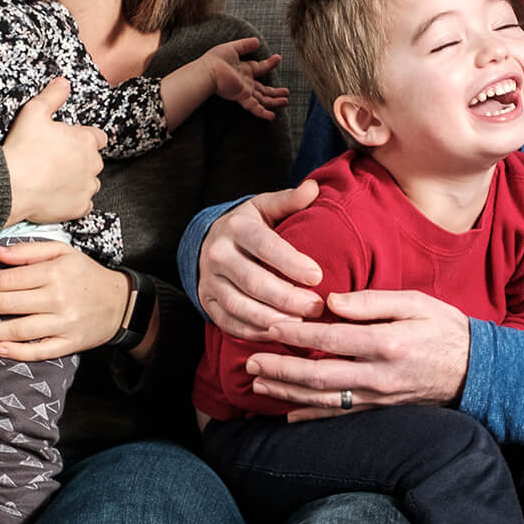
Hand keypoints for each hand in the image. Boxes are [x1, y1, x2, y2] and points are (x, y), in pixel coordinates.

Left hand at [0, 241, 127, 359]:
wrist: (121, 303)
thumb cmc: (86, 275)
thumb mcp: (64, 253)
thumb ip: (30, 250)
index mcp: (55, 272)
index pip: (9, 280)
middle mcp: (58, 298)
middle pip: (9, 303)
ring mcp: (64, 323)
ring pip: (20, 329)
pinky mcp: (70, 343)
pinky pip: (41, 350)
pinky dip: (19, 351)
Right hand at [2, 77, 106, 225]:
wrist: (12, 184)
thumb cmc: (23, 148)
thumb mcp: (34, 112)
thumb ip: (52, 96)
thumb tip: (64, 83)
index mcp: (86, 140)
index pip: (98, 138)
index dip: (84, 139)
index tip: (69, 143)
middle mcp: (93, 164)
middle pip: (93, 160)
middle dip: (79, 160)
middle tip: (55, 161)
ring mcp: (87, 187)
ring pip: (89, 182)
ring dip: (78, 180)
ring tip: (53, 179)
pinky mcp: (80, 207)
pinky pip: (83, 203)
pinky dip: (73, 200)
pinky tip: (56, 195)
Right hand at [199, 180, 325, 339]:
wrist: (210, 241)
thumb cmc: (250, 225)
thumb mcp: (265, 207)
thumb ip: (289, 200)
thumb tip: (313, 188)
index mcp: (236, 227)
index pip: (264, 246)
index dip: (290, 262)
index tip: (317, 276)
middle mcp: (217, 253)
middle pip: (253, 281)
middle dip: (286, 297)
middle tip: (316, 307)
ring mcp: (209, 279)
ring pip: (239, 305)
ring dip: (270, 318)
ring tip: (300, 325)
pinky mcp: (206, 300)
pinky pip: (227, 322)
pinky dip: (252, 332)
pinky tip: (277, 335)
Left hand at [205, 37, 288, 120]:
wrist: (207, 70)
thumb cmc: (215, 59)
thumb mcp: (233, 48)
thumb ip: (245, 45)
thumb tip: (257, 41)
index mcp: (243, 70)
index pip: (259, 68)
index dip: (269, 64)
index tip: (278, 58)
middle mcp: (245, 82)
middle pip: (263, 89)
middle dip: (275, 91)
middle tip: (287, 92)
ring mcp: (244, 91)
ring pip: (262, 99)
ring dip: (274, 101)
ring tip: (285, 102)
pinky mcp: (241, 96)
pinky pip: (254, 106)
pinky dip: (263, 112)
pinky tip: (271, 116)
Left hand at [245, 289, 470, 421]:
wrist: (478, 370)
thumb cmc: (445, 328)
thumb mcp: (415, 302)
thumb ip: (372, 302)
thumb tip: (332, 302)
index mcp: (386, 344)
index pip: (330, 338)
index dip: (296, 333)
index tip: (270, 326)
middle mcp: (379, 376)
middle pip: (319, 376)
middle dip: (281, 370)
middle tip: (251, 363)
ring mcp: (380, 398)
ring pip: (324, 400)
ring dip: (289, 393)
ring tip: (260, 383)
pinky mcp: (383, 410)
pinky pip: (342, 416)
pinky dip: (312, 415)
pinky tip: (289, 413)